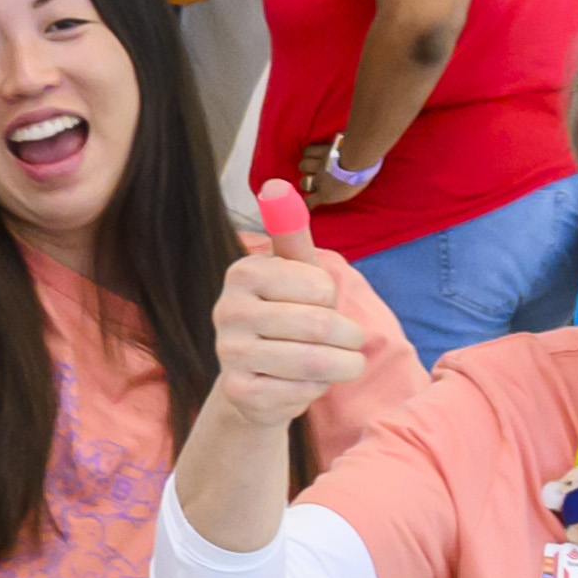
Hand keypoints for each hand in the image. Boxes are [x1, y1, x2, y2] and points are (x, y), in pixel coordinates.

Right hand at [215, 193, 374, 415]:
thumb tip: (274, 183)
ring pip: (314, 362)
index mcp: (242, 273)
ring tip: (344, 364)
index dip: (332, 297)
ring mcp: (228, 355)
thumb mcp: (293, 274)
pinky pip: (302, 392)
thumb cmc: (286, 315)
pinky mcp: (239, 394)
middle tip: (350, 340)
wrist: (255, 378)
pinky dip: (317, 390)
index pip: (319, 285)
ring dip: (343, 366)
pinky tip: (304, 384)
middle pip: (319, 325)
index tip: (320, 301)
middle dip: (349, 337)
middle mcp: (226, 311)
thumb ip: (291, 233)